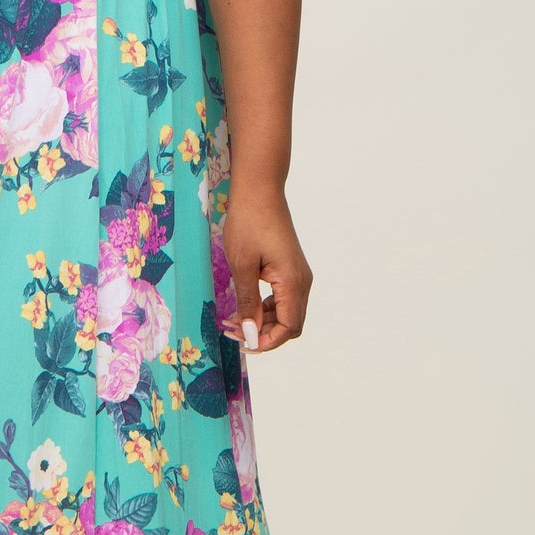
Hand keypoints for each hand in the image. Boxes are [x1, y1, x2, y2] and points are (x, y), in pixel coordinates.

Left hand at [223, 186, 311, 354]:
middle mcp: (302, 282)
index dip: (267, 341)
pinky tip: (245, 307)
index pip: (289, 328)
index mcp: (293, 282)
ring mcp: (299, 276)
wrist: (260, 192)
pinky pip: (284, 299)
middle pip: (291, 325)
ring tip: (233, 320)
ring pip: (288, 314)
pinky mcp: (291, 270)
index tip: (241, 342)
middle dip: (264, 334)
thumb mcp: (242, 266)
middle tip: (232, 331)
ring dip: (264, 322)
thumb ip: (248, 302)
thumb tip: (251, 333)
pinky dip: (267, 309)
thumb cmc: (248, 224)